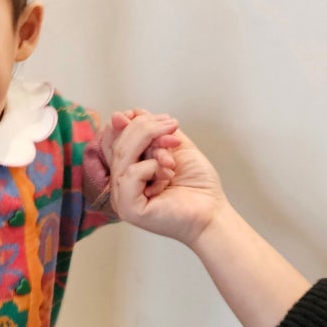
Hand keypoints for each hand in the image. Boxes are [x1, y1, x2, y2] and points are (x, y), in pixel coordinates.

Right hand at [109, 118, 226, 247]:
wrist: (213, 212)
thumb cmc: (197, 186)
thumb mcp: (174, 147)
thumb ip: (152, 131)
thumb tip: (126, 114)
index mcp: (128, 171)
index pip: (113, 139)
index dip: (129, 122)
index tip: (157, 118)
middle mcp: (120, 184)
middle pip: (118, 144)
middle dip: (146, 128)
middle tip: (171, 126)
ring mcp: (121, 198)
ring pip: (122, 156)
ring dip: (151, 142)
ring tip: (173, 146)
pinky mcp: (129, 208)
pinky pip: (130, 175)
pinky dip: (151, 167)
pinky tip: (167, 174)